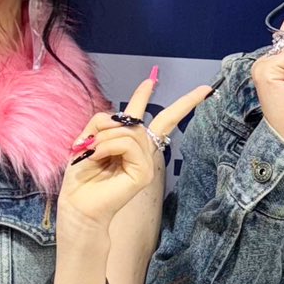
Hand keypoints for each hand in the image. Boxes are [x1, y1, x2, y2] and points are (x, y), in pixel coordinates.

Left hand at [57, 72, 211, 233]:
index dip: (151, 97)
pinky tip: (98, 155)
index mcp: (131, 143)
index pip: (149, 119)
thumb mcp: (87, 139)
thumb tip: (121, 116)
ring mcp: (146, 163)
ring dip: (106, 136)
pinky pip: (129, 144)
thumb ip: (103, 123)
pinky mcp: (144, 173)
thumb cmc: (81, 175)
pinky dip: (109, 145)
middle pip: (165, 120)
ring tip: (93, 150)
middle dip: (185, 103)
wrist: (78, 204)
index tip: (156, 79)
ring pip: (132, 130)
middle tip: (206, 88)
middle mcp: (143, 152)